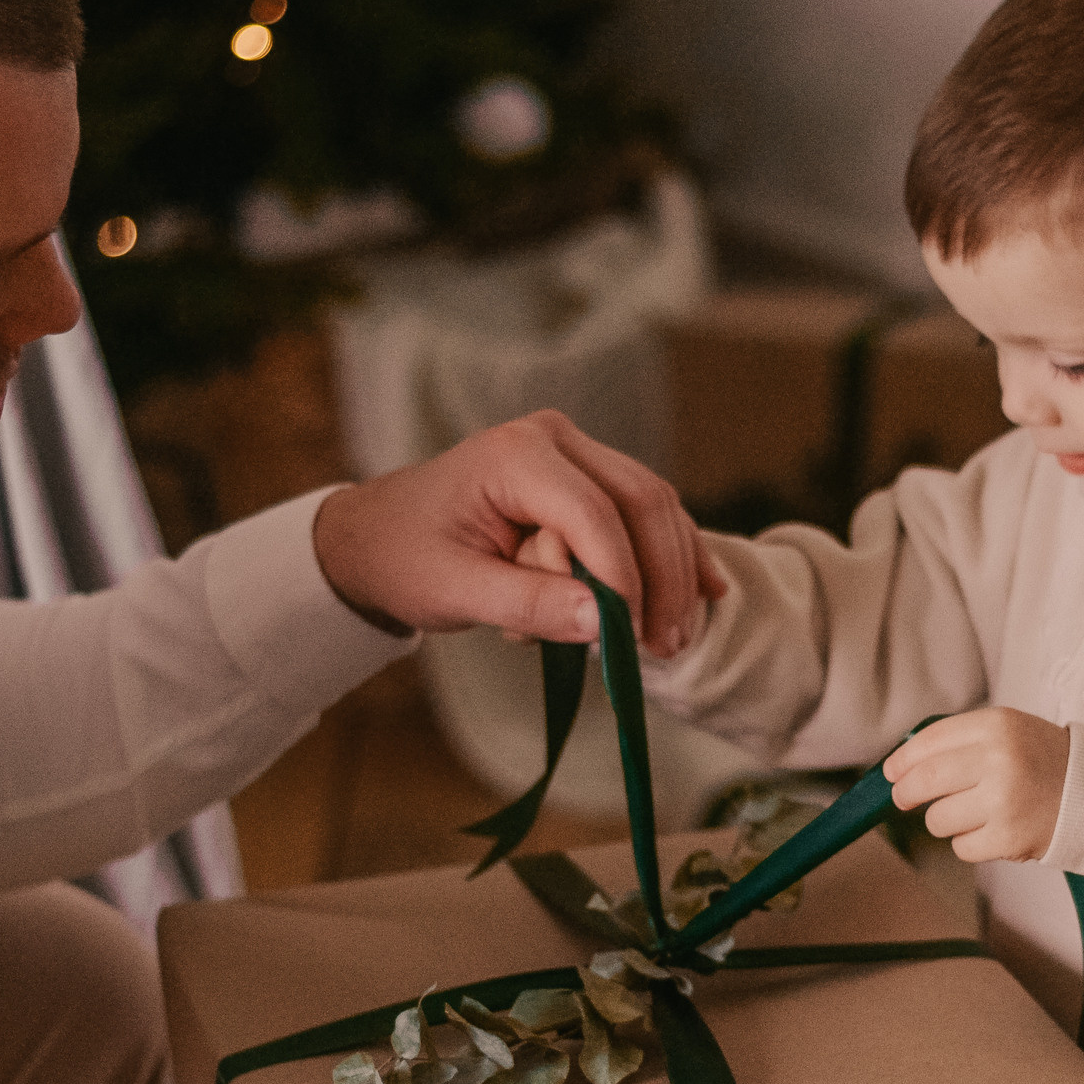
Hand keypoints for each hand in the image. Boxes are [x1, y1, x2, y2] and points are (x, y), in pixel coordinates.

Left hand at [313, 410, 713, 654]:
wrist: (379, 536)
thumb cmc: (406, 558)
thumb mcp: (454, 590)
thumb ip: (528, 604)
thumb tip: (605, 622)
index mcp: (514, 454)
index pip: (594, 512)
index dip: (624, 577)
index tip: (632, 639)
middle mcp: (555, 439)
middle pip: (640, 501)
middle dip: (661, 577)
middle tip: (664, 645)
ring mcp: (576, 453)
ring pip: (654, 506)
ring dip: (671, 572)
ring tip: (669, 638)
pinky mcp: (589, 478)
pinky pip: (645, 514)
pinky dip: (672, 555)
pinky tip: (704, 592)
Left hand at [882, 707, 1070, 862]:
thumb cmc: (1041, 761)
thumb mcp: (1007, 731)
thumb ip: (959, 741)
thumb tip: (901, 764)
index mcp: (997, 726)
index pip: (929, 742)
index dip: (902, 760)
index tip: (892, 772)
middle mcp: (1000, 760)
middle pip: (924, 781)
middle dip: (905, 793)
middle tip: (903, 799)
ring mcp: (1003, 801)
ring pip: (938, 819)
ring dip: (946, 820)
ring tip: (975, 812)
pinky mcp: (1007, 839)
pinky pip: (960, 847)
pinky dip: (969, 842)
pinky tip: (993, 829)